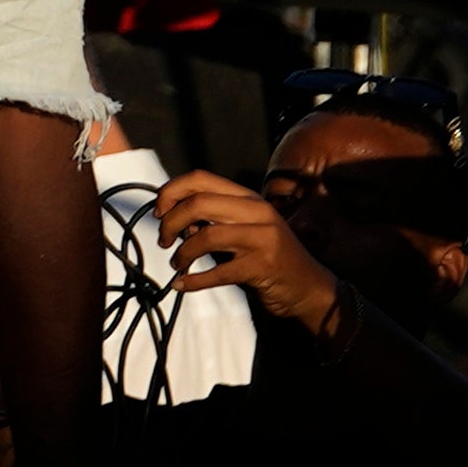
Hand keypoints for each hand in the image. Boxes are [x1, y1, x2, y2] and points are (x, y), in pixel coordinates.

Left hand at [151, 171, 340, 331]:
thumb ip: (213, 219)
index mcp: (249, 198)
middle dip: (171, 222)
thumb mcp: (244, 229)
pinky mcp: (262, 267)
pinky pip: (218, 272)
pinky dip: (194, 280)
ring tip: (177, 264)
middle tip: (164, 240)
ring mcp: (262, 239)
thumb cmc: (268, 257)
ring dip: (182, 253)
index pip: (201, 178)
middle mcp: (257, 212)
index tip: (159, 212)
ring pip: (206, 236)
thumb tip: (172, 218)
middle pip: (199, 203)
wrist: (309, 288)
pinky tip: (182, 284)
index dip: (171, 191)